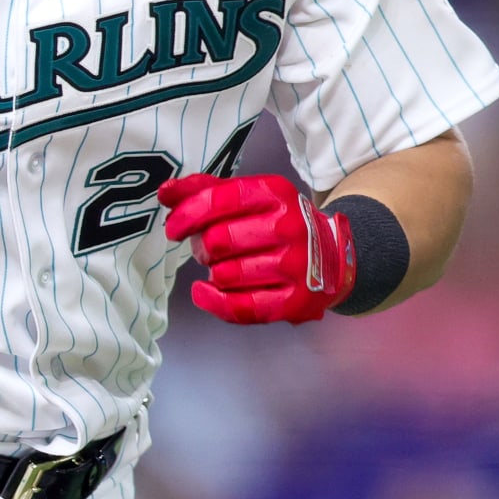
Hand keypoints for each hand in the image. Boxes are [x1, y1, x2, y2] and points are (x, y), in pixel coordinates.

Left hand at [158, 173, 355, 324]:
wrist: (332, 256)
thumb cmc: (277, 223)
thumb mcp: (249, 197)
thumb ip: (205, 190)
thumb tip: (166, 192)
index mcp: (274, 193)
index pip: (218, 200)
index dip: (187, 215)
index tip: (174, 228)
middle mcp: (289, 227)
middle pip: (217, 241)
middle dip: (202, 248)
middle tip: (210, 249)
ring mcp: (296, 266)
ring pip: (225, 275)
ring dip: (214, 273)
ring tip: (226, 267)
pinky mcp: (295, 301)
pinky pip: (240, 308)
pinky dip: (214, 302)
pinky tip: (205, 292)